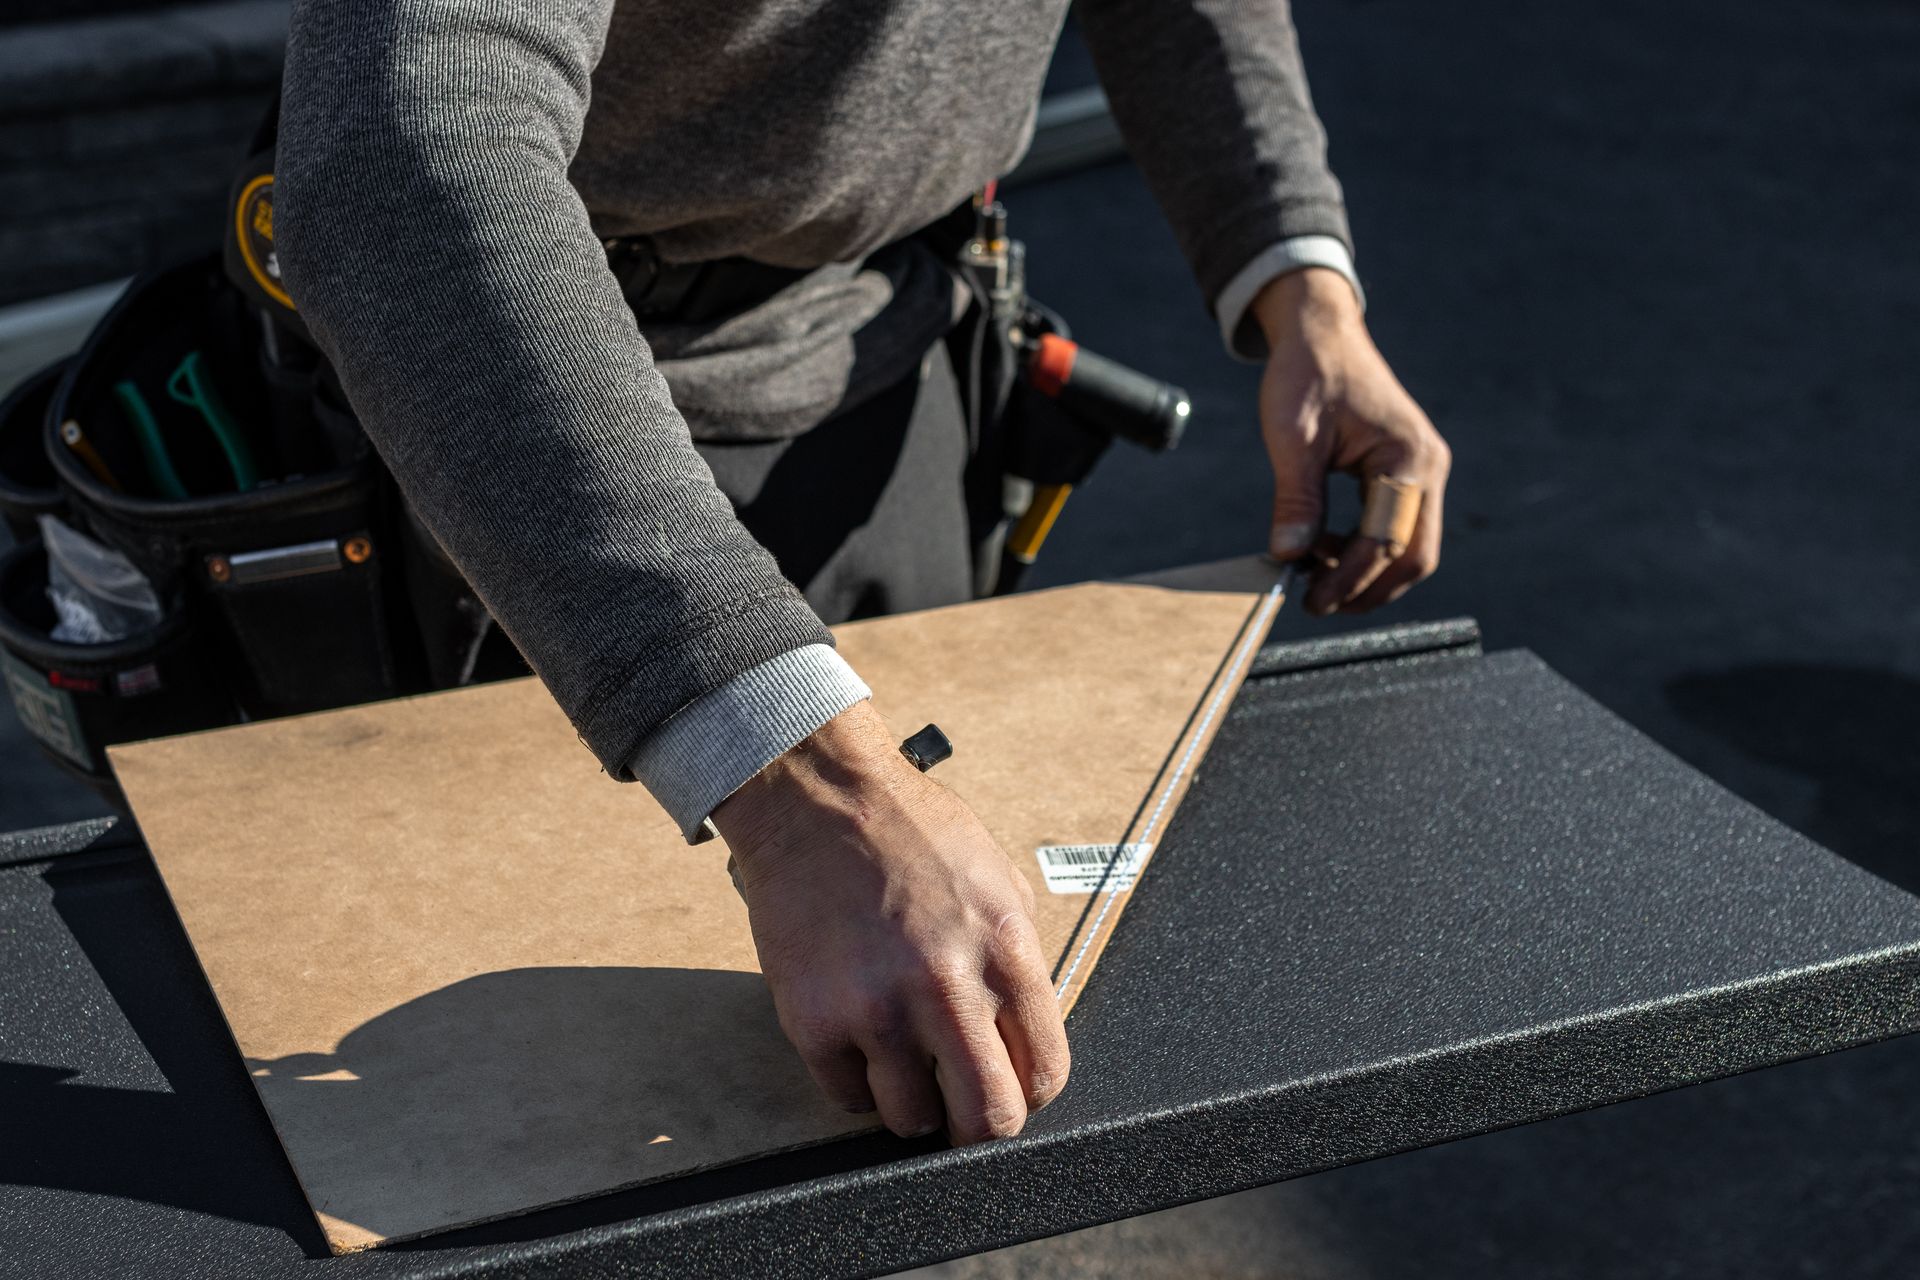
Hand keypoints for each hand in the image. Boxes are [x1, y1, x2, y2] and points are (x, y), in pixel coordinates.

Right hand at [710, 701, 1069, 1143]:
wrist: (815, 801)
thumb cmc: (911, 832)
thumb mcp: (997, 879)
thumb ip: (1017, 960)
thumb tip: (1026, 1035)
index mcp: (1003, 951)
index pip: (1045, 1073)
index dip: (1031, 1093)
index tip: (1012, 1088)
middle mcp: (945, 987)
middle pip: (988, 1120)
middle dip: (980, 1127)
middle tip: (964, 1111)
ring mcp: (876, 1009)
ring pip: (911, 1121)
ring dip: (912, 1101)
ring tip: (902, 1055)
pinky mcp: (815, 1021)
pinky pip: (846, 1096)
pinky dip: (855, 1078)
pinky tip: (856, 1031)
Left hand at [1253, 267, 1451, 614]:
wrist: (1321, 335)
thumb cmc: (1308, 375)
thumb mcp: (1293, 437)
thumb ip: (1296, 498)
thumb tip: (1289, 556)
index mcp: (1410, 458)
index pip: (1387, 542)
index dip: (1349, 580)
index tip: (1310, 602)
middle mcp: (1429, 468)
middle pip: (1415, 558)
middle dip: (1367, 589)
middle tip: (1317, 603)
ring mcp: (1424, 472)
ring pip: (1409, 549)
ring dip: (1366, 572)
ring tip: (1314, 571)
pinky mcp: (1408, 475)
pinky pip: (1397, 528)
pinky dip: (1365, 549)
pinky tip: (1325, 547)